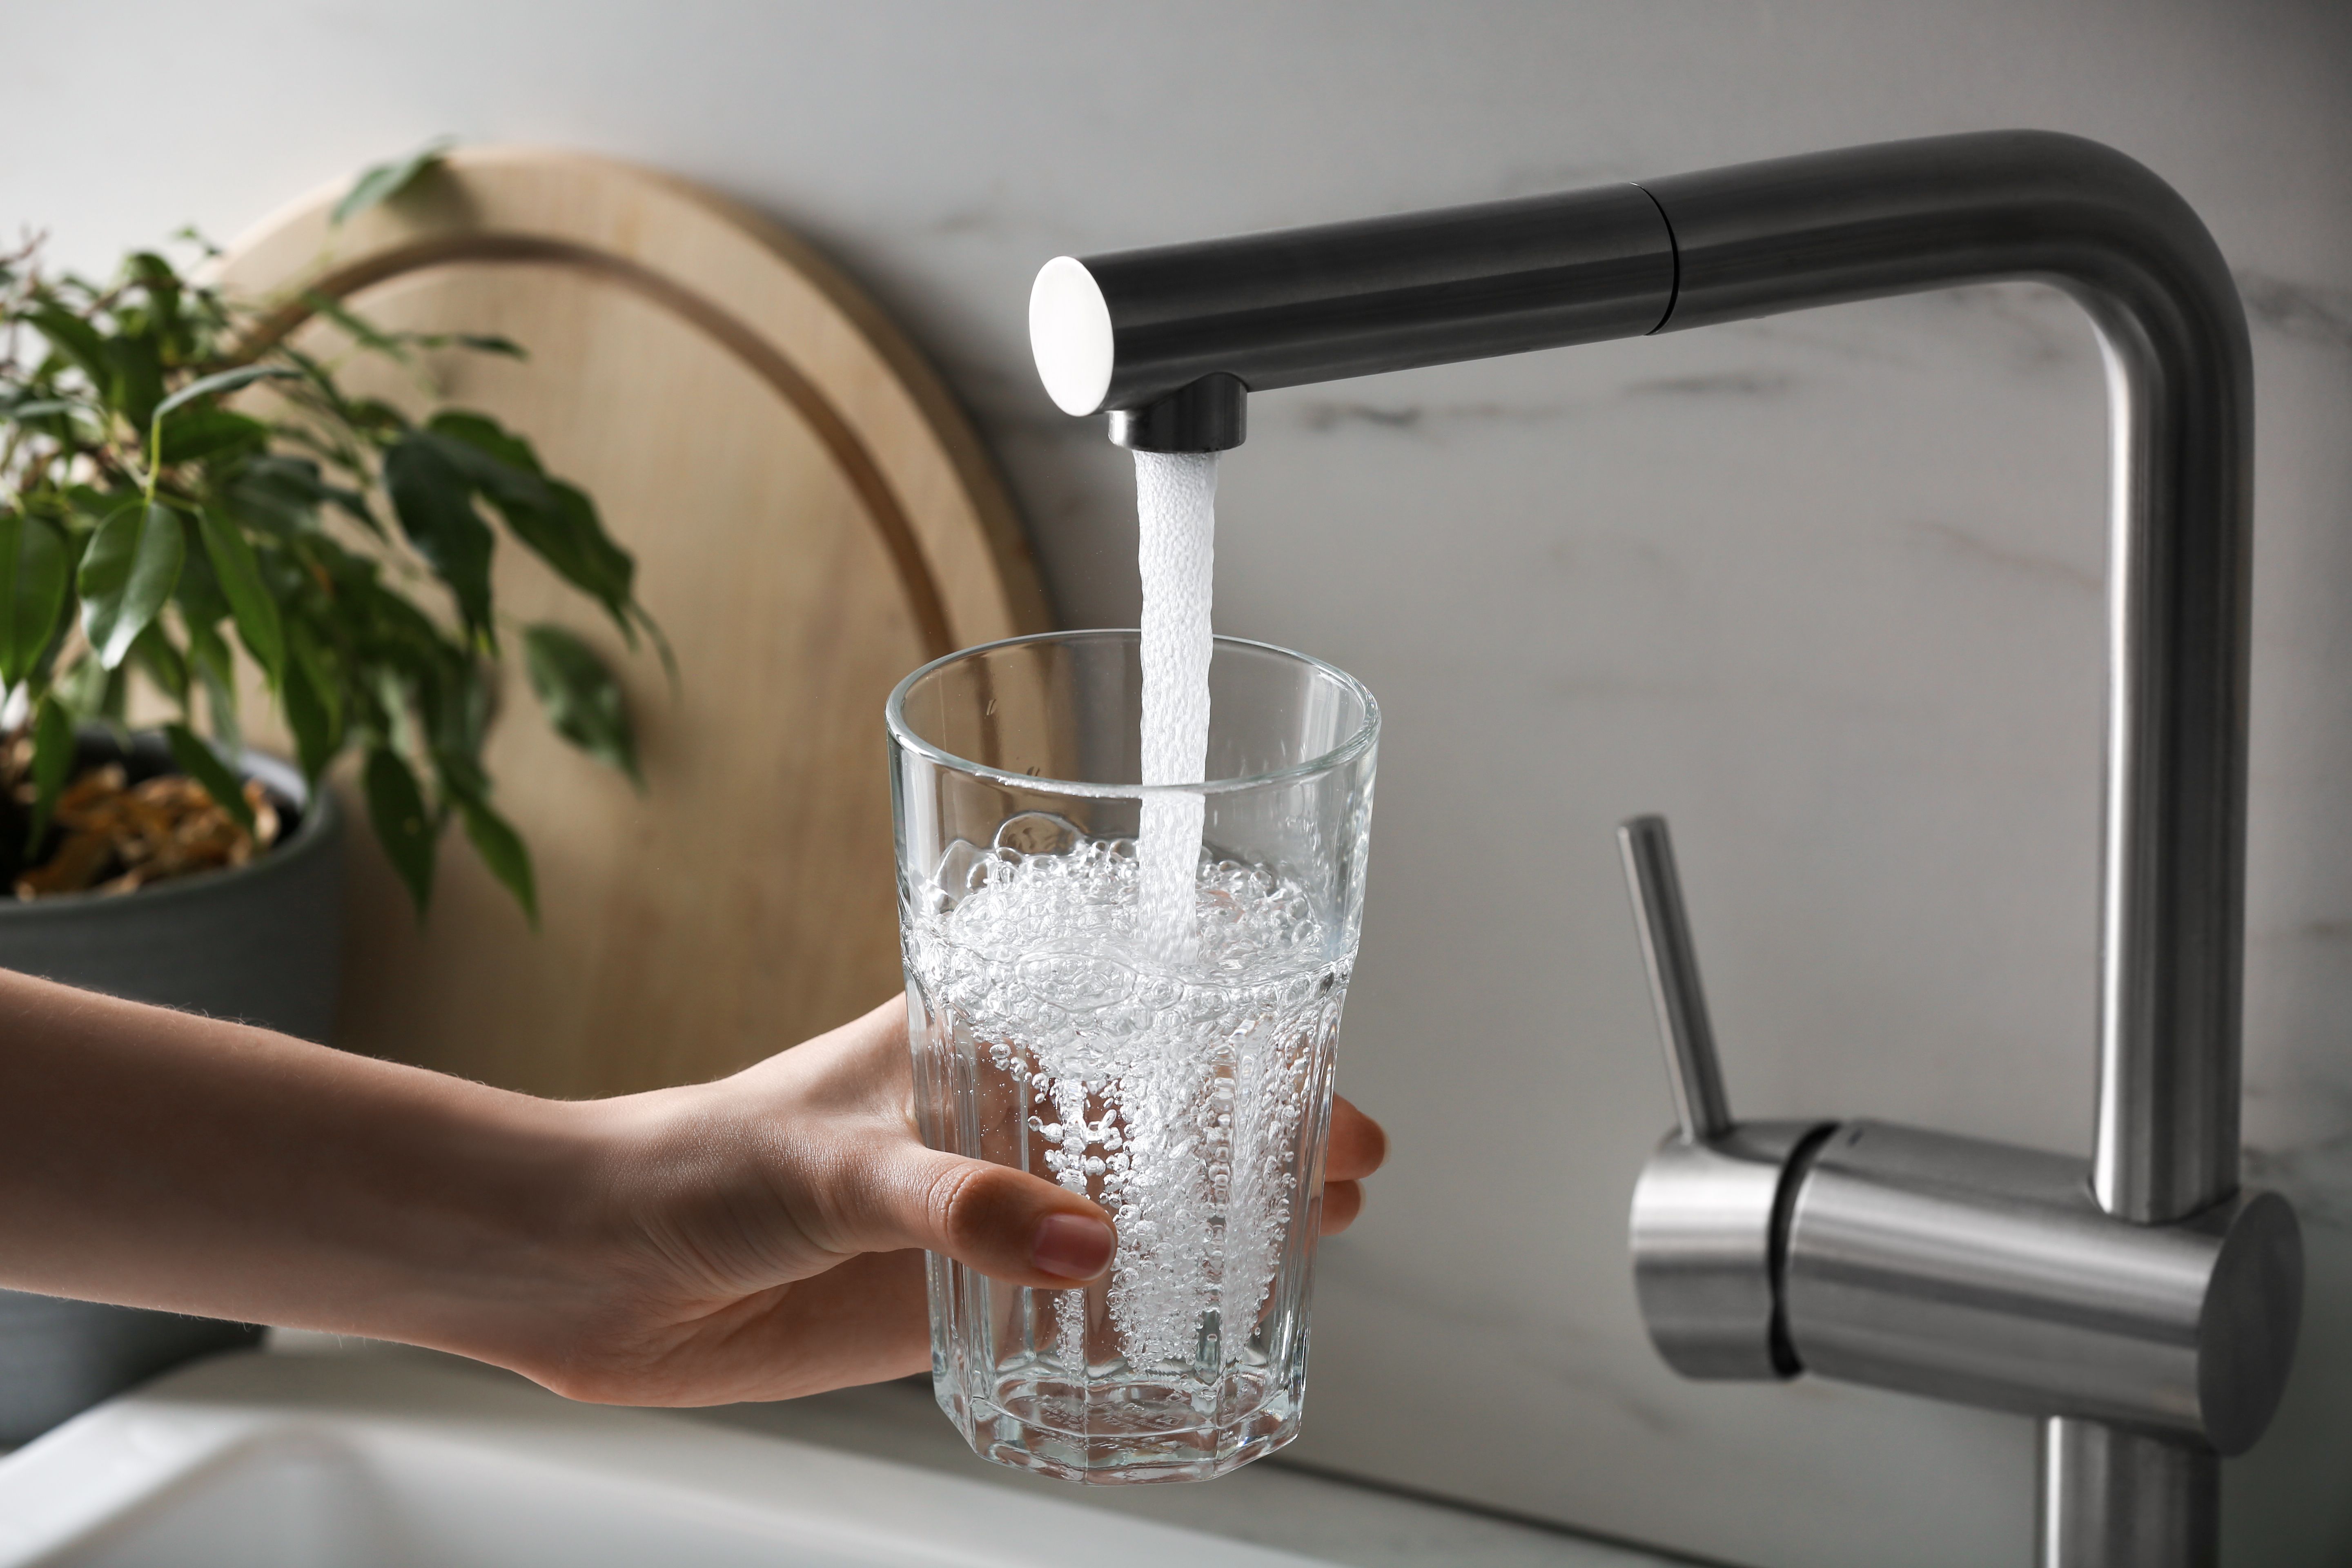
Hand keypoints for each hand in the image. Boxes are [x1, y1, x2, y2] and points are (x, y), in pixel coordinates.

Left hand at [535, 997, 1387, 1406]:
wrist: (604, 1265)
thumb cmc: (701, 1161)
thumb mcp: (835, 1164)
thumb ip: (958, 1203)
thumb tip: (1087, 1250)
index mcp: (973, 1034)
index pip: (1129, 1006)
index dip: (1235, 1021)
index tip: (1320, 1053)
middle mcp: (997, 1114)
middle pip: (1161, 1104)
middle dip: (1262, 1124)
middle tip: (1351, 1162)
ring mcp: (988, 1206)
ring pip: (1137, 1198)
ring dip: (1223, 1212)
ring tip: (1316, 1230)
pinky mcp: (962, 1293)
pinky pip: (1078, 1297)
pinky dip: (1148, 1302)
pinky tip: (1207, 1318)